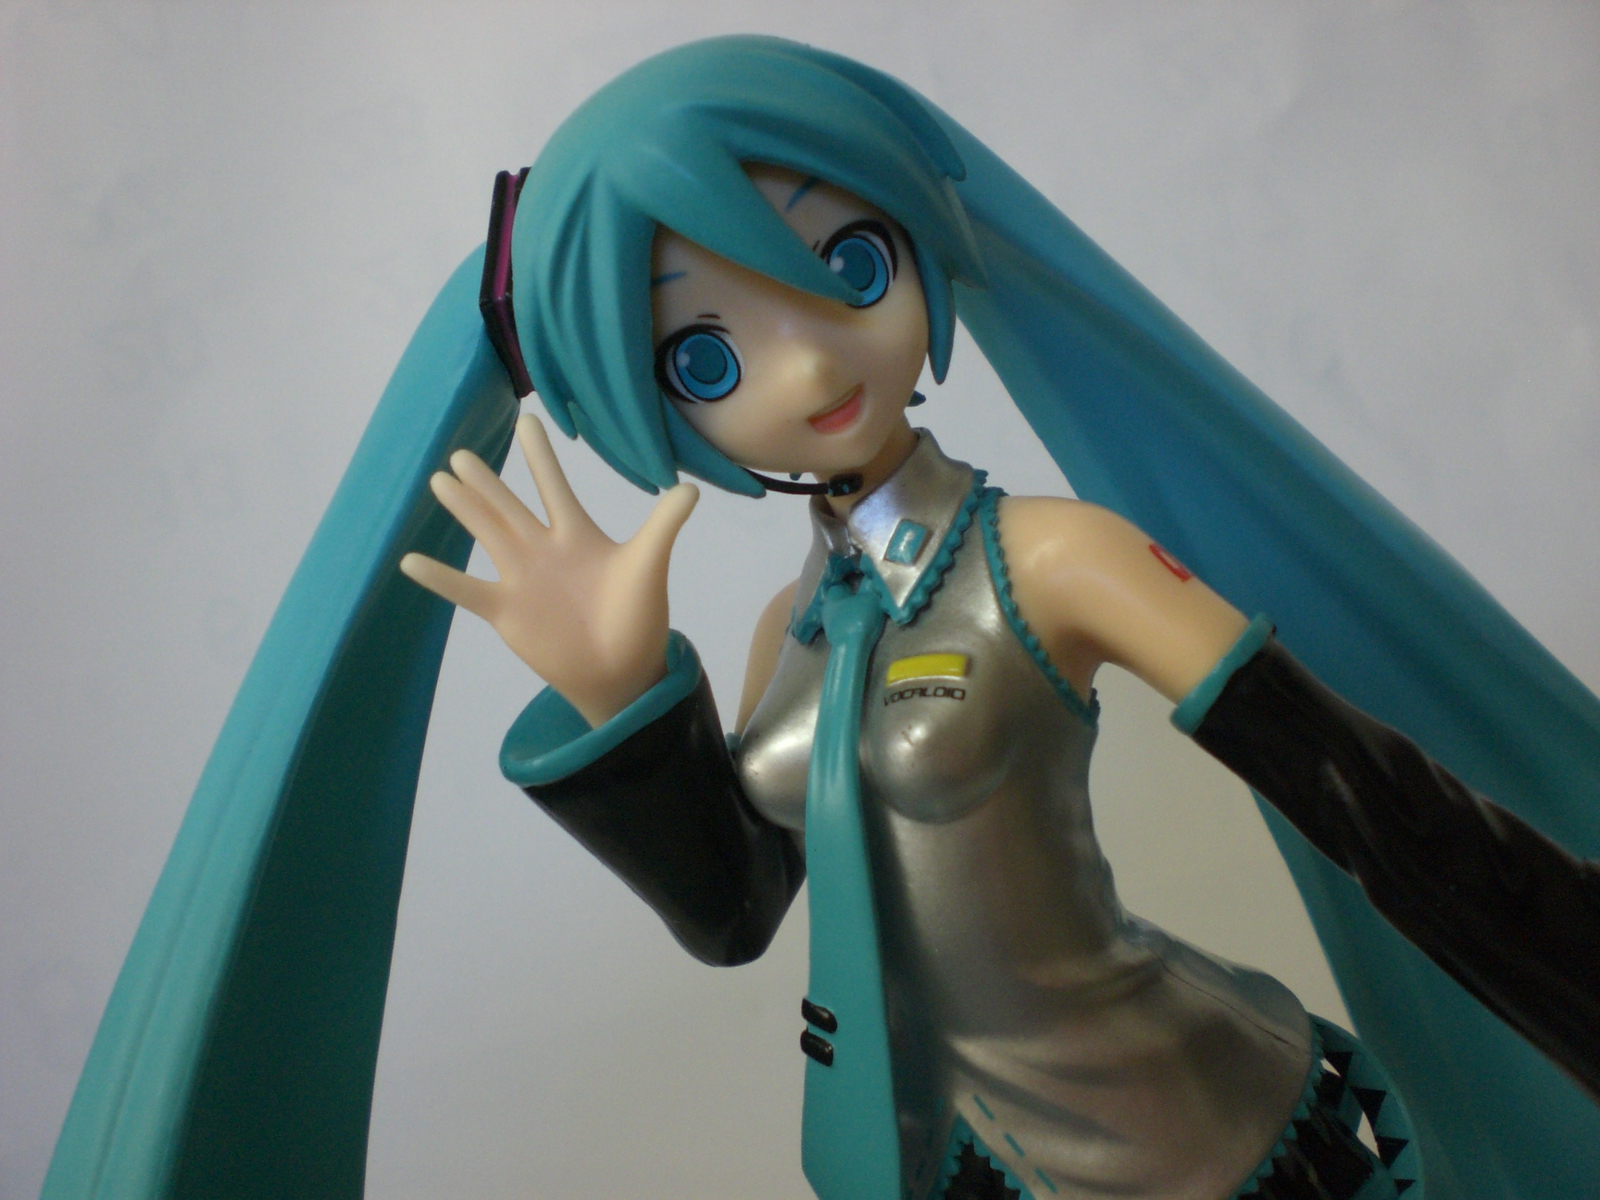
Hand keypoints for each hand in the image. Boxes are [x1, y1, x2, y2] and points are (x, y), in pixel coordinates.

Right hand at [400, 414, 698, 726]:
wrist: (622, 671)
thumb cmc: (637, 617)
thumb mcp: (648, 564)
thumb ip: (663, 525)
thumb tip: (691, 488)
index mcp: (576, 535)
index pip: (554, 486)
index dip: (540, 455)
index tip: (526, 420)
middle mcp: (543, 550)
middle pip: (508, 505)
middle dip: (486, 480)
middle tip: (460, 452)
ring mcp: (520, 579)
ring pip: (485, 535)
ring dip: (464, 510)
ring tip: (439, 481)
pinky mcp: (506, 611)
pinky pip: (466, 590)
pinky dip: (440, 577)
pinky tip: (409, 560)